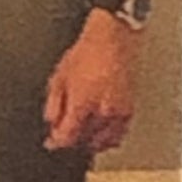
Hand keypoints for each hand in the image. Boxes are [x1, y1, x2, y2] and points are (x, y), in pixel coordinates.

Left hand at [42, 12, 140, 153]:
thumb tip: (51, 122)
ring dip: (89, 142)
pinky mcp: (130, 110)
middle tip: (63, 135)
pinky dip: (108, 138)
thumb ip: (53, 103)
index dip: (56, 142)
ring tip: (80, 135)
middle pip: (84, 141)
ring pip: (103, 142)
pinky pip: (118, 134)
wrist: (113, 39)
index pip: (68, 136)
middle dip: (72, 141)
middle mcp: (102, 111)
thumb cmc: (87, 52)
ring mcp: (119, 112)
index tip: (51, 141)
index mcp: (82, 103)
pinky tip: (99, 133)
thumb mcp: (59, 76)